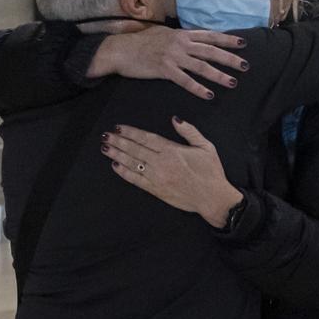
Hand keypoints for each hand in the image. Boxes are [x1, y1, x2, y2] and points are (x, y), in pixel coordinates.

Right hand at [91, 26, 248, 99]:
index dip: (227, 39)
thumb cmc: (140, 42)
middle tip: (246, 65)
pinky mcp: (164, 70)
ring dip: (218, 75)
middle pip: (210, 51)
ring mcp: (173, 56)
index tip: (243, 43)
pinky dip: (198, 88)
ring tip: (233, 82)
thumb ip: (179, 38)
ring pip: (201, 66)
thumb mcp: (162, 34)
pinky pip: (185, 81)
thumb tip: (191, 39)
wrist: (120, 50)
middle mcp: (180, 43)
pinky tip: (209, 95)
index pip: (210, 36)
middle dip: (229, 59)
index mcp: (182, 34)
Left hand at [100, 117, 242, 227]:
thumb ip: (189, 131)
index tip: (119, 127)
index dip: (131, 132)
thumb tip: (175, 119)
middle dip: (119, 141)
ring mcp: (157, 177)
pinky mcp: (156, 190)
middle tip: (106, 135)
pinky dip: (124, 173)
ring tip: (105, 148)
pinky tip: (115, 166)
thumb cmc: (211, 172)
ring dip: (117, 155)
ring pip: (132, 163)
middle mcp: (161, 163)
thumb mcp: (206, 146)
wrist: (212, 198)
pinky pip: (136, 180)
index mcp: (172, 150)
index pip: (146, 138)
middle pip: (135, 149)